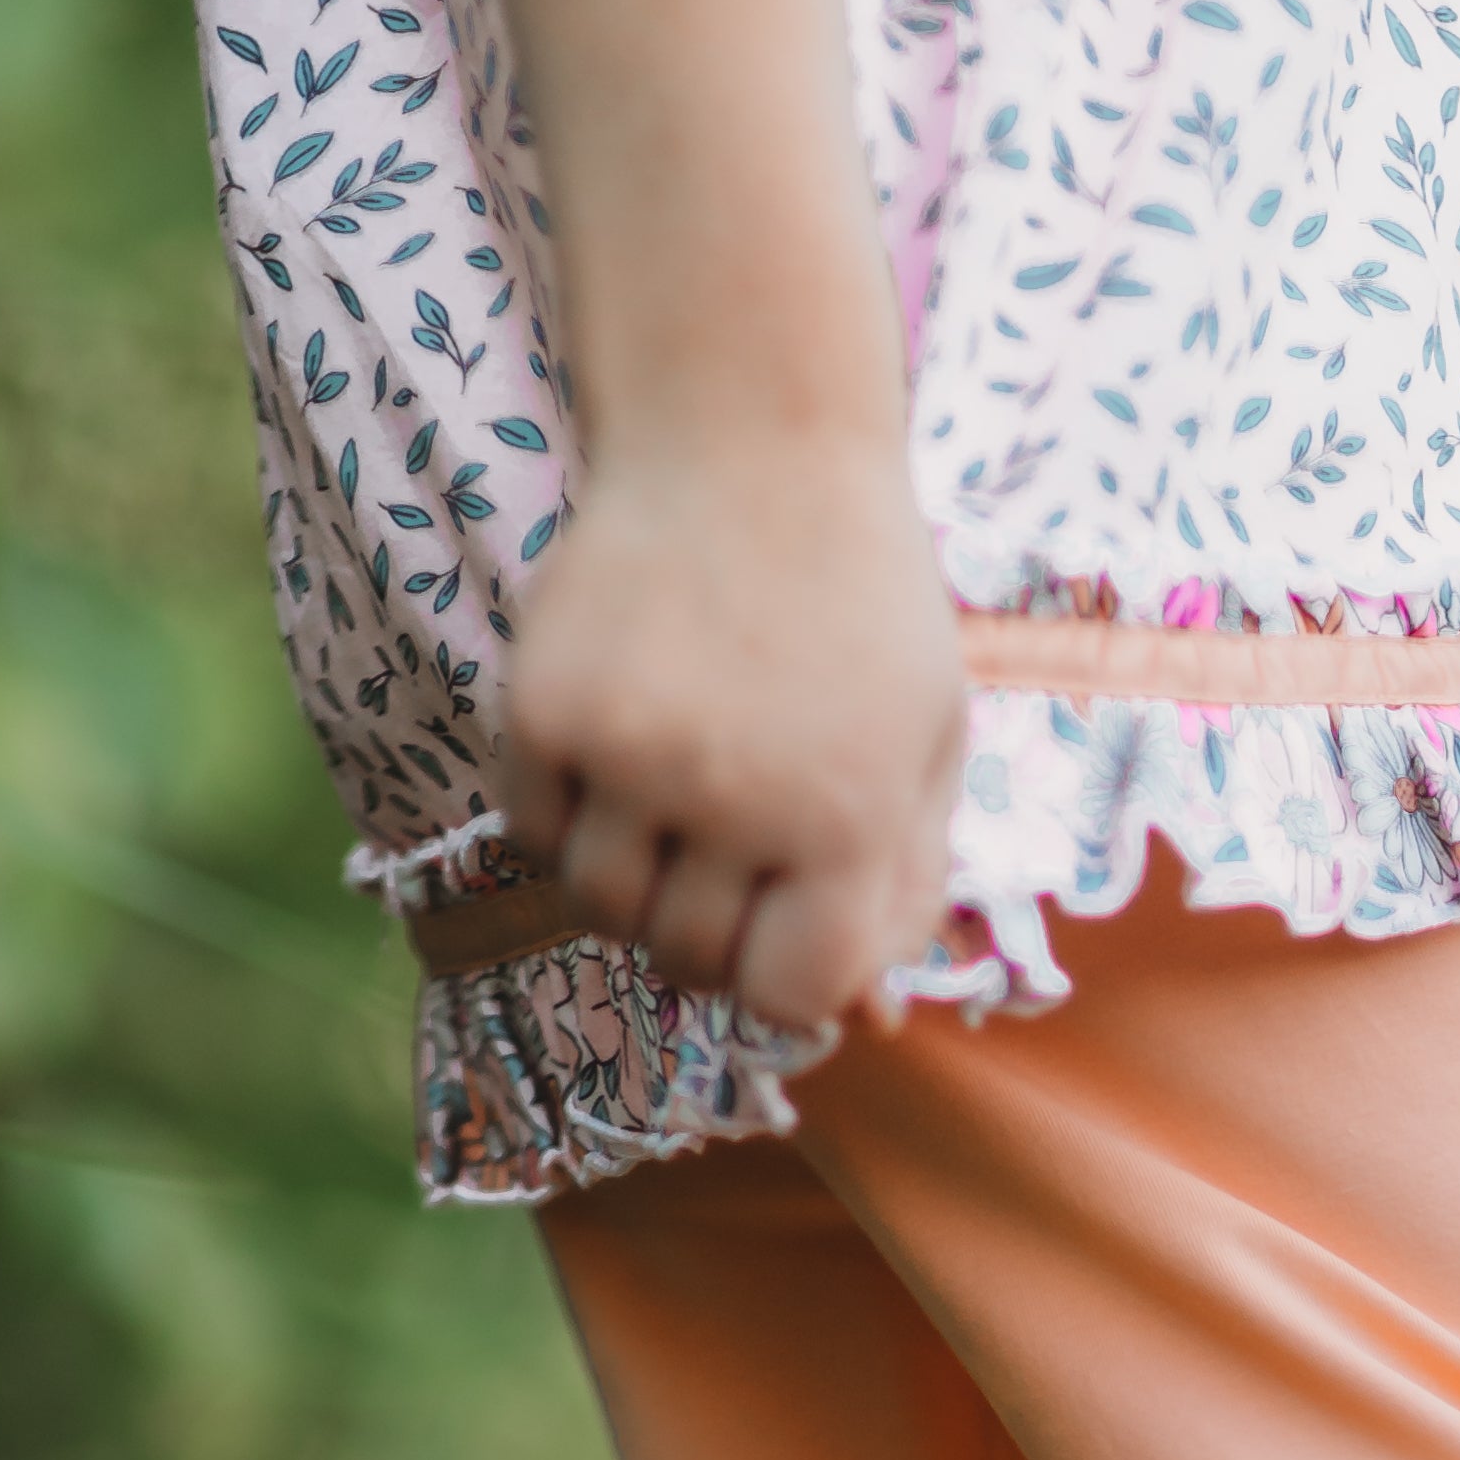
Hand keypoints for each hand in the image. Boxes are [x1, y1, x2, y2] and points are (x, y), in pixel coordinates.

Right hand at [500, 424, 966, 1033]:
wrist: (752, 437)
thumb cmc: (858, 605)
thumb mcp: (925, 743)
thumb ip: (902, 886)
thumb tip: (867, 1022)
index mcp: (845, 819)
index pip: (789, 996)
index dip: (781, 983)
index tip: (778, 930)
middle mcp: (736, 798)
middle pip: (685, 960)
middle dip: (704, 932)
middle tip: (721, 852)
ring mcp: (632, 753)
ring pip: (598, 907)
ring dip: (629, 881)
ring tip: (668, 800)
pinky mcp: (545, 706)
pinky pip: (533, 831)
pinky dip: (565, 816)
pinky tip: (615, 748)